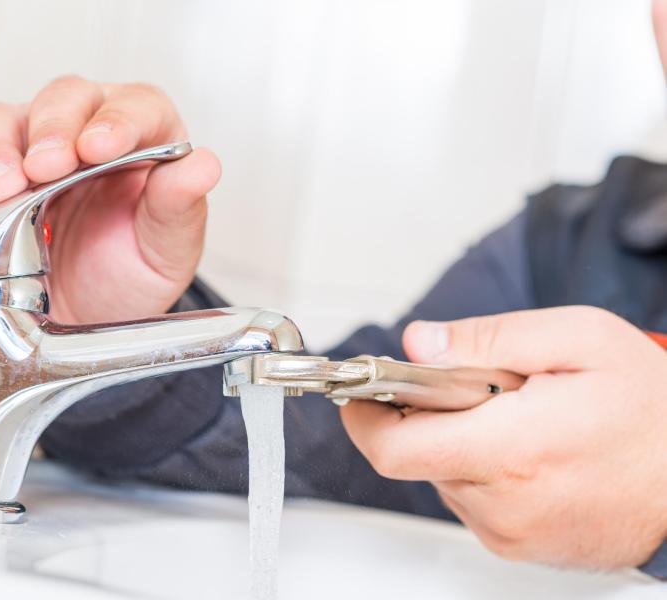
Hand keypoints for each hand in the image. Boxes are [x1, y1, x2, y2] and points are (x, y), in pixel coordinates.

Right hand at [0, 76, 220, 322]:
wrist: (83, 319)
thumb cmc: (127, 278)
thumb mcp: (165, 253)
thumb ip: (179, 209)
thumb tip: (203, 166)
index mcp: (143, 139)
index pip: (136, 106)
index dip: (117, 120)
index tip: (100, 146)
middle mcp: (85, 132)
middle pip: (65, 99)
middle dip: (50, 131)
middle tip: (43, 169)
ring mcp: (32, 150)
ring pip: (4, 122)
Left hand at [340, 306, 666, 568]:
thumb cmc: (652, 408)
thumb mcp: (577, 340)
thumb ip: (486, 337)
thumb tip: (418, 343)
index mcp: (512, 448)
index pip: (395, 448)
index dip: (365, 418)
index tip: (361, 392)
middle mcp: (504, 502)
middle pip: (416, 456)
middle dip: (426, 414)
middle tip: (475, 387)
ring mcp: (510, 531)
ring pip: (442, 474)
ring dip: (458, 440)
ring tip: (515, 418)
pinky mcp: (518, 545)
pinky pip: (469, 498)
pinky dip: (480, 467)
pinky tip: (526, 448)